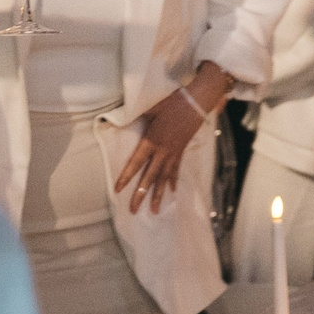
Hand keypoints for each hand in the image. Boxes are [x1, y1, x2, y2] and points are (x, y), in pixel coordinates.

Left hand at [113, 68, 225, 214]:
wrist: (196, 102)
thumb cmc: (172, 103)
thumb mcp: (150, 109)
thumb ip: (136, 119)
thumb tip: (122, 123)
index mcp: (151, 141)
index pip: (136, 163)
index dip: (126, 177)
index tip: (118, 190)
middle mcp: (162, 151)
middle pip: (149, 177)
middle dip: (141, 195)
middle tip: (134, 211)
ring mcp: (173, 153)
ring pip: (164, 178)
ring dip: (159, 195)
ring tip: (154, 210)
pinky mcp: (181, 151)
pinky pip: (176, 169)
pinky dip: (173, 181)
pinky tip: (172, 191)